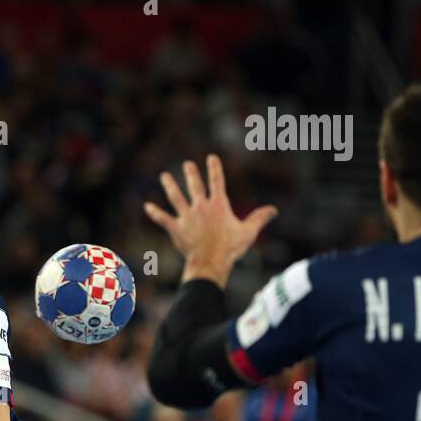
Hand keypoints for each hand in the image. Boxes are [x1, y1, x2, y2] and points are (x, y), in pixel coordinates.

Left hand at [143, 154, 277, 285]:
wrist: (211, 262)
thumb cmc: (231, 248)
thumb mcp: (248, 232)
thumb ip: (260, 218)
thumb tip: (274, 210)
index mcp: (218, 205)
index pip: (217, 181)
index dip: (214, 168)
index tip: (211, 157)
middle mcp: (201, 207)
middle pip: (194, 185)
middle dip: (190, 173)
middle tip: (186, 164)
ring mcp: (187, 217)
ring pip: (176, 197)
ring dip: (169, 186)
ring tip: (164, 176)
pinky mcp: (176, 228)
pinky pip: (163, 219)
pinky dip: (155, 213)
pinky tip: (147, 207)